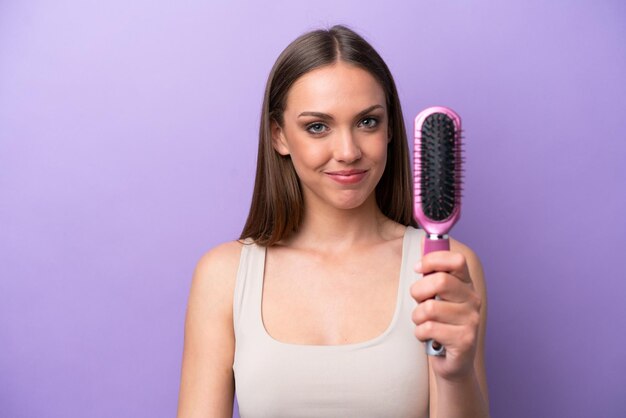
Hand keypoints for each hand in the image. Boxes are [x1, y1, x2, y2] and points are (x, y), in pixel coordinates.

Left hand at [410, 250, 481, 380]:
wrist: (453, 362)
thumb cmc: (440, 324)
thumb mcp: (435, 295)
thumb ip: (431, 271)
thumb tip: (423, 241)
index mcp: (466, 285)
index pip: (456, 260)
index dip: (433, 260)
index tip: (419, 269)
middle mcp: (472, 300)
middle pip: (439, 281)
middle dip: (418, 291)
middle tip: (419, 302)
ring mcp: (471, 320)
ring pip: (428, 308)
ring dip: (417, 317)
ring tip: (424, 323)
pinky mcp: (464, 340)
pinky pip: (428, 328)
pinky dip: (420, 333)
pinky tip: (428, 337)